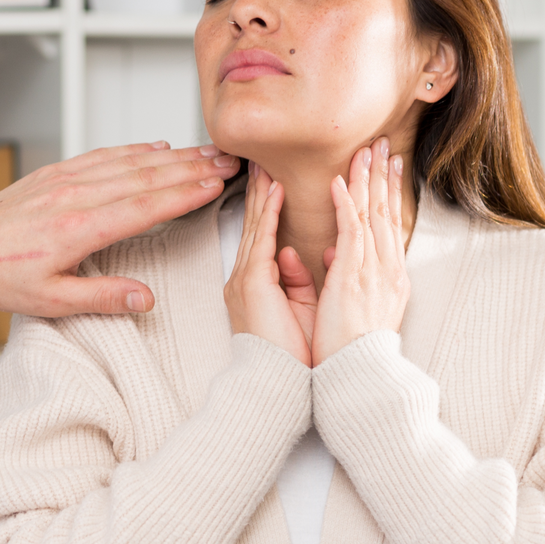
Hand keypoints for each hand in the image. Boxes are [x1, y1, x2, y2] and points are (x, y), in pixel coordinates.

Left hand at [0, 142, 238, 320]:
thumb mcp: (52, 302)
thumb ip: (103, 298)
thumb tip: (147, 298)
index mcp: (77, 229)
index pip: (144, 206)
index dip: (185, 194)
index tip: (216, 184)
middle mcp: (73, 196)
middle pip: (145, 176)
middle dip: (191, 167)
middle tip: (228, 160)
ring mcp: (63, 179)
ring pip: (128, 161)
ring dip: (171, 155)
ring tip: (206, 152)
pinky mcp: (54, 173)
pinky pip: (102, 155)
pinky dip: (134, 150)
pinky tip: (156, 148)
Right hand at [223, 164, 319, 367]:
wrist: (278, 382)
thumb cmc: (291, 355)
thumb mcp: (299, 308)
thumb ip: (298, 279)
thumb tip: (297, 253)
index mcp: (256, 286)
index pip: (262, 237)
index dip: (268, 208)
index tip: (274, 182)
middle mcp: (245, 278)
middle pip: (253, 224)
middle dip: (260, 191)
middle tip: (263, 160)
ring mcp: (245, 279)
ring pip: (255, 225)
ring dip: (264, 192)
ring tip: (268, 164)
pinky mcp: (252, 283)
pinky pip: (262, 239)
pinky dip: (270, 213)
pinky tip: (276, 190)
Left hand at [311, 137, 410, 363]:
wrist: (357, 377)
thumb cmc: (351, 350)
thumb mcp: (350, 306)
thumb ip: (343, 274)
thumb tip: (332, 253)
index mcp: (389, 278)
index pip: (388, 226)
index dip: (387, 194)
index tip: (387, 168)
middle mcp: (387, 271)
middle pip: (386, 212)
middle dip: (384, 177)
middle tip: (383, 145)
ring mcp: (373, 273)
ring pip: (371, 215)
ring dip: (367, 180)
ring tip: (364, 151)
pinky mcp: (354, 278)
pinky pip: (351, 232)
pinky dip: (345, 204)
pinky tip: (339, 182)